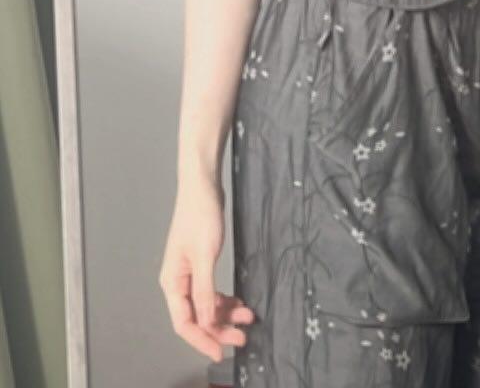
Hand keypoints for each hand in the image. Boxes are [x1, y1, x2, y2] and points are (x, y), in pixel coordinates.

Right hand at [159, 184, 254, 360]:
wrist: (203, 186)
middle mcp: (178, 283)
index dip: (202, 340)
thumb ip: (204, 291)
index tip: (221, 352)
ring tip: (249, 317)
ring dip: (225, 314)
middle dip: (218, 329)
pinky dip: (225, 299)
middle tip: (242, 337)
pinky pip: (211, 292)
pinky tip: (240, 303)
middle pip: (196, 317)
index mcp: (172, 283)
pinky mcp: (201, 265)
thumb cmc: (201, 217)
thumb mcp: (205, 256)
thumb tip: (205, 323)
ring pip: (206, 306)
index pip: (184, 323)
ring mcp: (189, 274)